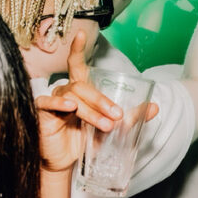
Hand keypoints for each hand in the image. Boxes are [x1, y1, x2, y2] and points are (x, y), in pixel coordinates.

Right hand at [36, 33, 156, 172]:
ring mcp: (53, 101)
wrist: (66, 163)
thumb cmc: (84, 141)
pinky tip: (71, 107)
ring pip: (72, 97)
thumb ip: (131, 117)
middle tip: (118, 116)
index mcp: (80, 90)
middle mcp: (65, 91)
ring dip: (92, 111)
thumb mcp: (110, 128)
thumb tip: (154, 107)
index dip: (78, 50)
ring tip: (106, 126)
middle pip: (83, 87)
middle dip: (102, 101)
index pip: (77, 65)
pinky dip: (60, 104)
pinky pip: (49, 103)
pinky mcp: (42, 114)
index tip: (82, 34)